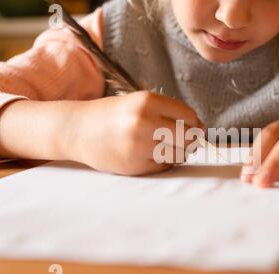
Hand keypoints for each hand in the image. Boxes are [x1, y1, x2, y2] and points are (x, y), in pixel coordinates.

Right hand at [69, 91, 202, 175]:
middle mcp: (144, 122)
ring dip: (179, 151)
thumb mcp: (138, 103)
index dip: (194, 123)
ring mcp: (140, 146)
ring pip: (180, 153)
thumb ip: (169, 112)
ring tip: (164, 145)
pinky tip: (149, 154)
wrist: (77, 130)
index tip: (191, 126)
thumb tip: (201, 129)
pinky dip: (163, 161)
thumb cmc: (112, 115)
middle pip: (189, 137)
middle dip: (190, 139)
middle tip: (181, 139)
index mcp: (147, 102)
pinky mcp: (136, 166)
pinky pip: (165, 166)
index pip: (189, 116)